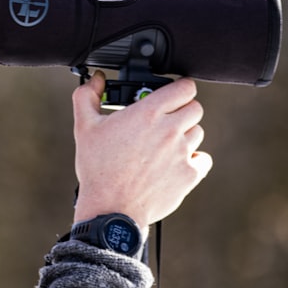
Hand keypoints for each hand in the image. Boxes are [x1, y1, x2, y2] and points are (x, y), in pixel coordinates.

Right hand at [71, 71, 212, 230]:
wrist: (110, 208)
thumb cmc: (97, 168)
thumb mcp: (84, 128)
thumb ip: (87, 96)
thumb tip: (97, 79)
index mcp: (147, 113)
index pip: (185, 87)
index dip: (180, 88)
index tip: (172, 94)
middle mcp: (169, 130)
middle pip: (195, 108)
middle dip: (182, 110)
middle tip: (165, 120)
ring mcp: (182, 153)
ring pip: (197, 132)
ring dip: (184, 135)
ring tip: (164, 145)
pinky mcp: (189, 175)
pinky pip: (203, 159)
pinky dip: (193, 159)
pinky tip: (175, 162)